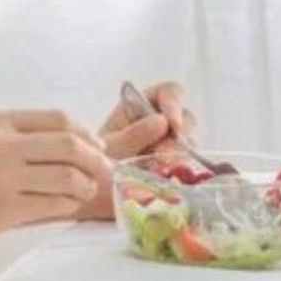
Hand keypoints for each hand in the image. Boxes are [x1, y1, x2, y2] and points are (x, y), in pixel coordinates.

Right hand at [0, 109, 111, 245]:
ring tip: (86, 192)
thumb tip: (73, 146)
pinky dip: (69, 206)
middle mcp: (2, 145)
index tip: (97, 148)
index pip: (59, 119)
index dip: (87, 134)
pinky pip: (55, 205)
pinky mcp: (5, 210)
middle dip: (97, 161)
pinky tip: (66, 207)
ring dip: (87, 186)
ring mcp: (4, 178)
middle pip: (72, 145)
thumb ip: (16, 137)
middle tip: (104, 173)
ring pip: (69, 177)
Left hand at [78, 82, 195, 219]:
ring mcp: (168, 144)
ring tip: (160, 168)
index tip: (172, 124)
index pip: (168, 92)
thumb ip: (134, 135)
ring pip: (188, 143)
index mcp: (141, 106)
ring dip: (179, 154)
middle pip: (186, 118)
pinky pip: (186, 164)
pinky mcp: (173, 165)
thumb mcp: (111, 147)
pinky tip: (165, 177)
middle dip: (180, 134)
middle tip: (166, 152)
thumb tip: (162, 121)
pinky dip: (180, 171)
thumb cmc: (97, 161)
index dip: (174, 104)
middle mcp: (158, 122)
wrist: (92, 188)